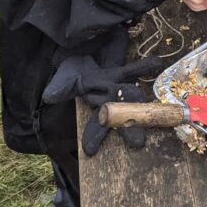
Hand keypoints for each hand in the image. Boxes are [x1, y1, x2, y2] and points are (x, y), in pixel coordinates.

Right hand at [42, 54, 164, 155]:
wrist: (83, 54)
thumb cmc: (72, 72)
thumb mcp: (64, 80)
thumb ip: (61, 89)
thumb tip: (50, 97)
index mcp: (95, 105)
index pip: (94, 124)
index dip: (93, 136)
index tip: (89, 151)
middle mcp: (109, 98)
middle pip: (119, 114)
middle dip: (128, 128)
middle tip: (138, 143)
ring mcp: (118, 85)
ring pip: (128, 93)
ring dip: (135, 98)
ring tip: (142, 103)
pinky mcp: (123, 71)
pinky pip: (134, 69)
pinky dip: (144, 66)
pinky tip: (156, 63)